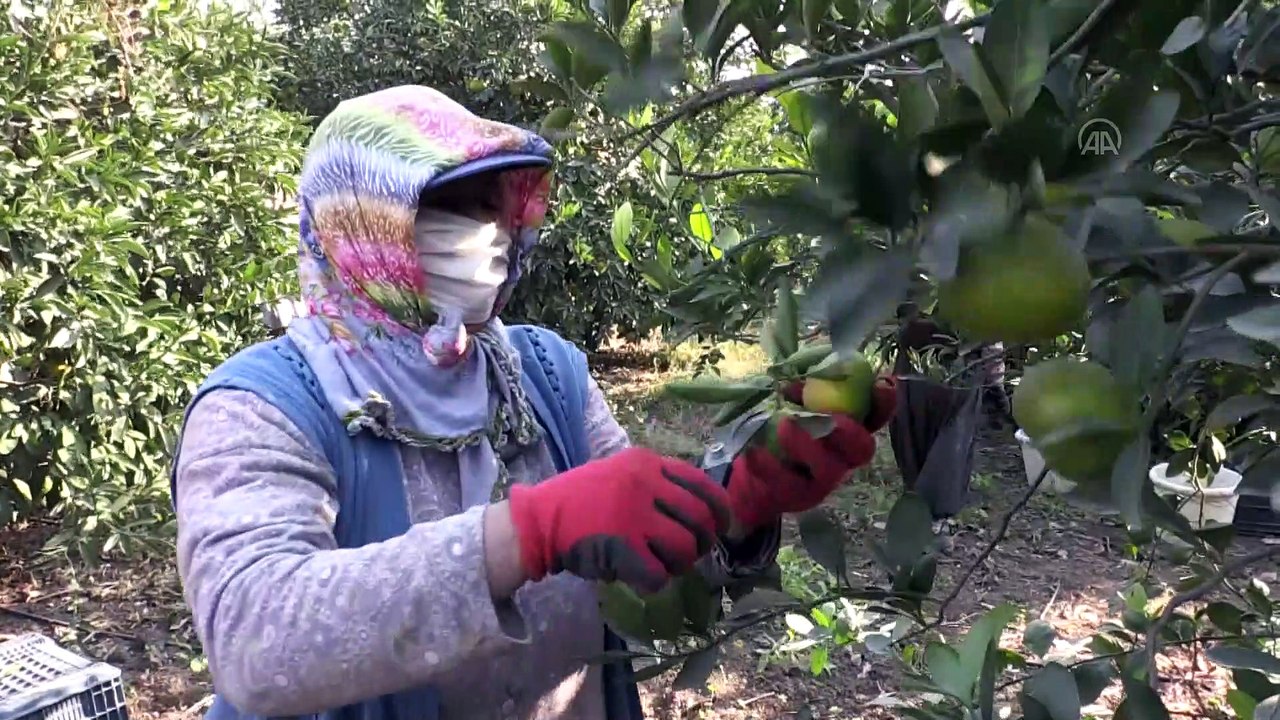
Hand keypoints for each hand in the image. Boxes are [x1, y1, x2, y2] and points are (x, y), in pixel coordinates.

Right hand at [508, 447, 731, 593]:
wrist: (538, 520)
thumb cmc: (582, 499)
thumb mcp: (622, 472)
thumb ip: (658, 483)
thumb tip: (703, 511)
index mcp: (648, 462)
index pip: (703, 485)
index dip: (721, 510)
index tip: (722, 527)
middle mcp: (645, 484)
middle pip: (699, 520)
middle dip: (702, 543)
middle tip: (691, 553)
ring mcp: (633, 515)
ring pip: (684, 549)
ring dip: (679, 564)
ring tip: (663, 565)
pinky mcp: (620, 547)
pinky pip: (658, 575)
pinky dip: (656, 582)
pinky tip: (642, 578)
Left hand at [728, 376, 898, 529]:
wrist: (750, 478)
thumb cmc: (775, 435)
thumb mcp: (788, 407)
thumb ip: (801, 390)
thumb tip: (799, 378)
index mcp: (844, 433)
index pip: (874, 419)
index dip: (883, 404)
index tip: (882, 383)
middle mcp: (840, 458)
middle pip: (861, 450)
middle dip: (850, 431)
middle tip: (830, 416)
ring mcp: (819, 481)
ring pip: (827, 469)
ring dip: (808, 445)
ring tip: (784, 423)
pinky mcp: (795, 497)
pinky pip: (787, 484)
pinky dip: (770, 465)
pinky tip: (755, 451)